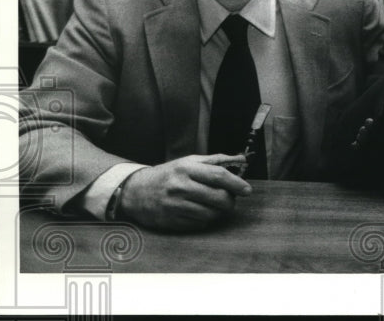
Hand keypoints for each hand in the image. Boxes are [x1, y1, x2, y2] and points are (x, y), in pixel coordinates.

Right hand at [119, 154, 252, 230]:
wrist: (136, 191)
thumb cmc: (168, 175)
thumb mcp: (189, 162)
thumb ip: (216, 161)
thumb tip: (241, 159)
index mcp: (186, 168)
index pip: (219, 176)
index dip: (236, 184)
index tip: (247, 190)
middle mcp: (180, 186)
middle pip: (218, 198)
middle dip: (230, 201)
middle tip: (229, 200)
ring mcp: (174, 205)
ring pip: (211, 214)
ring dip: (218, 212)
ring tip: (214, 206)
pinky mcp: (171, 221)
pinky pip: (199, 224)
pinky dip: (205, 220)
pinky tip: (200, 212)